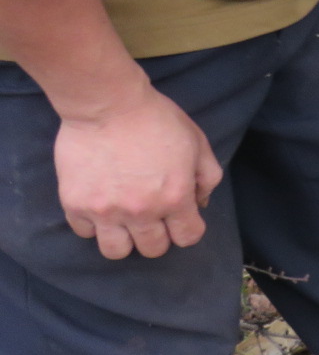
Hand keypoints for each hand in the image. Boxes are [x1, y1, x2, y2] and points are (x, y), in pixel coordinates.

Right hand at [54, 87, 222, 259]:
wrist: (107, 103)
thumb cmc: (156, 119)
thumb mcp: (197, 143)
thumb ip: (206, 177)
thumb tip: (200, 203)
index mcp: (175, 198)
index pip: (188, 238)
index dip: (187, 229)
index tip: (181, 217)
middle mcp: (141, 211)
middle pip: (153, 249)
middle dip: (157, 235)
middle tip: (152, 216)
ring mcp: (105, 211)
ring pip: (116, 251)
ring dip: (123, 239)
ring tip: (124, 219)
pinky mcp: (75, 203)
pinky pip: (84, 232)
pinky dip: (93, 224)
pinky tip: (100, 204)